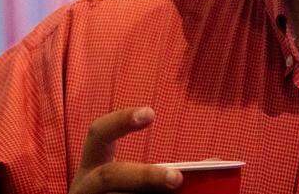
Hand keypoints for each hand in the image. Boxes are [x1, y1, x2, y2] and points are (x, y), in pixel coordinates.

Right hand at [68, 107, 183, 192]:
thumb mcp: (134, 183)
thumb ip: (165, 173)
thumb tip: (214, 163)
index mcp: (94, 168)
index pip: (99, 134)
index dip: (121, 121)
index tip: (151, 113)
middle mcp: (85, 187)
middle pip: (109, 176)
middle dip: (144, 176)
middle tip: (176, 178)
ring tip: (174, 193)